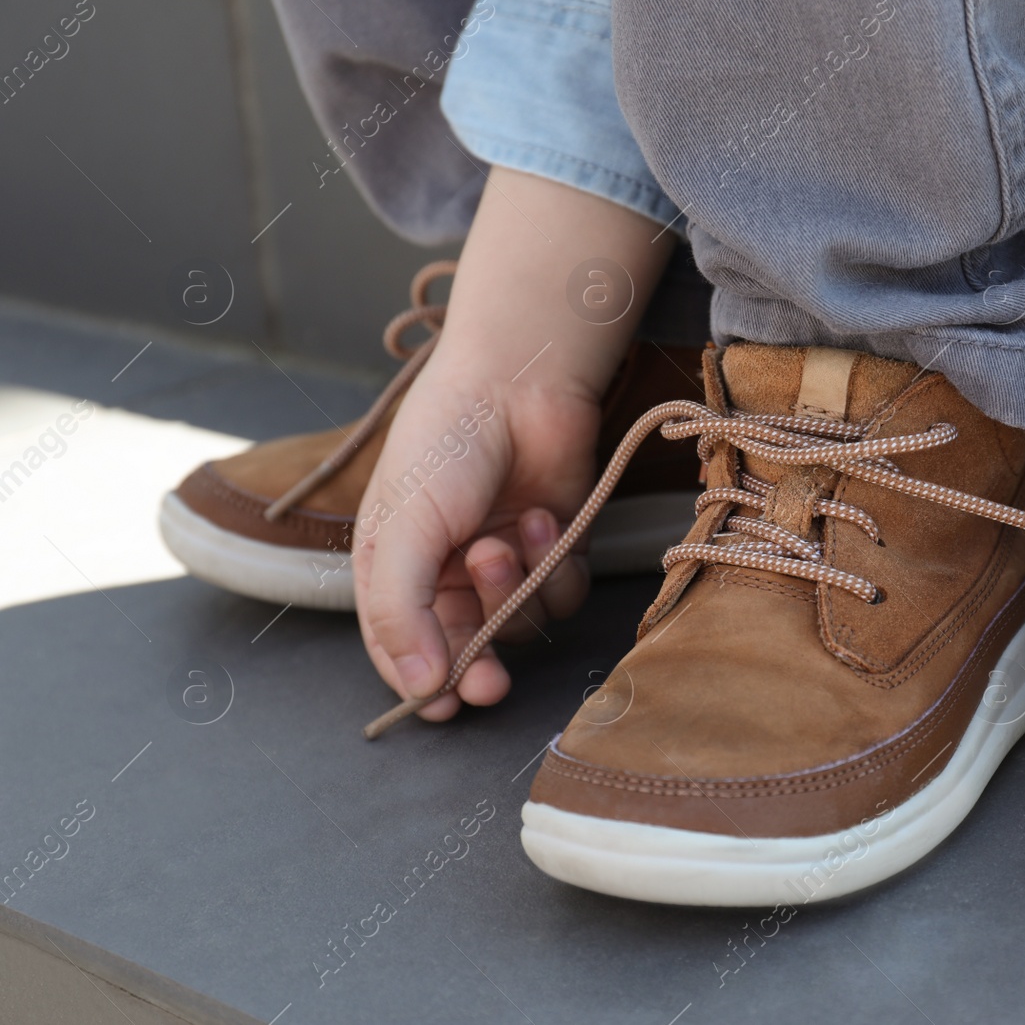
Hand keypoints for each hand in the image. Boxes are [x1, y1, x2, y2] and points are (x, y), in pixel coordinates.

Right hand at [354, 167, 670, 720]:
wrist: (521, 383)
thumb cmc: (445, 446)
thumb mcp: (401, 530)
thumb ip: (400, 614)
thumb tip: (418, 689)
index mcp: (394, 569)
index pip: (402, 650)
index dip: (422, 685)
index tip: (444, 707)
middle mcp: (449, 573)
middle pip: (468, 650)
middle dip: (479, 662)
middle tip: (490, 680)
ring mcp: (506, 562)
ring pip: (521, 624)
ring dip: (515, 590)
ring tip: (506, 538)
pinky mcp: (556, 549)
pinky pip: (563, 594)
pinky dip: (554, 565)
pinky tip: (542, 519)